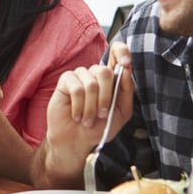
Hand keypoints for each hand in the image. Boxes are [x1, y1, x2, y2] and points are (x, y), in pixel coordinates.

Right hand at [44, 42, 133, 170]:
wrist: (78, 141)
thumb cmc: (100, 127)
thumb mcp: (122, 112)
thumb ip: (126, 90)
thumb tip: (126, 69)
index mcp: (112, 78)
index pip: (118, 52)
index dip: (122, 52)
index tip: (126, 63)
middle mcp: (95, 74)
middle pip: (104, 72)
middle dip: (105, 98)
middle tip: (101, 114)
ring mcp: (80, 76)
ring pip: (91, 84)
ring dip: (91, 107)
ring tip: (87, 119)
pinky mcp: (66, 81)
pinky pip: (76, 89)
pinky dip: (79, 107)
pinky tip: (77, 115)